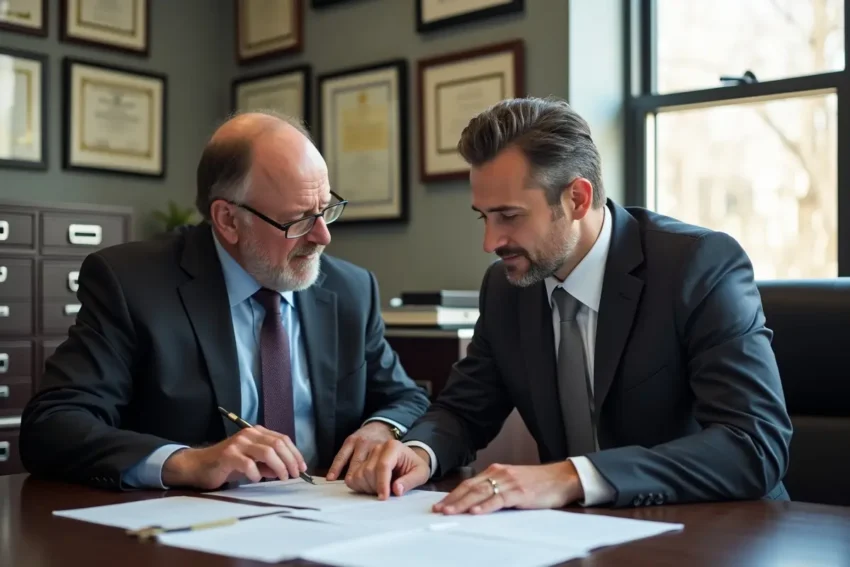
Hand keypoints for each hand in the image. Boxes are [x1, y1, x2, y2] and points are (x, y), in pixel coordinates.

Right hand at [162, 426, 306, 489]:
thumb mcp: (253, 463)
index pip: (282, 439)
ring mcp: (238, 443)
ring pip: (267, 451)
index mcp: (256, 432)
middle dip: (290, 460)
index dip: (295, 453)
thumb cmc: (228, 465)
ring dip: (279, 466)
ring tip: (282, 478)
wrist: (199, 466)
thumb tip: (288, 470)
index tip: (302, 468)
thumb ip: (269, 465)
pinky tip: (257, 480)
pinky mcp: (228, 455)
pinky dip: (257, 473)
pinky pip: (248, 463)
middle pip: (277, 443)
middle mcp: (248, 434)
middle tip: (294, 475)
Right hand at [344, 440, 430, 498]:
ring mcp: (366, 453)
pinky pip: (350, 477)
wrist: (406, 460)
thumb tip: (396, 489)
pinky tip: (369, 487)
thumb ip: (410, 481)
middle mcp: (377, 447)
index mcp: (393, 447)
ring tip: (379, 488)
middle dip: (376, 487)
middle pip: (368, 471)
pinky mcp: (358, 460)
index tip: (384, 497)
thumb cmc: (413, 467)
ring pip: (357, 475)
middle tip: (386, 493)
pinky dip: (358, 486)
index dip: (382, 484)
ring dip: (367, 488)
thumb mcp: (421, 473)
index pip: (383, 465)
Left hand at [433, 461, 583, 514]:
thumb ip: (497, 487)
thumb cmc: (539, 483)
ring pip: (481, 493)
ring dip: (463, 503)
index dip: (454, 494)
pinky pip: (499, 499)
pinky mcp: (520, 492)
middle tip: (439, 510)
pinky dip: (486, 506)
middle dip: (453, 499)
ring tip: (450, 511)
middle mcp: (500, 474)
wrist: (562, 478)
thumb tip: (477, 501)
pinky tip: (476, 512)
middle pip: (471, 487)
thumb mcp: (513, 481)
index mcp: (496, 471)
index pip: (470, 483)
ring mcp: (509, 482)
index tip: (441, 503)